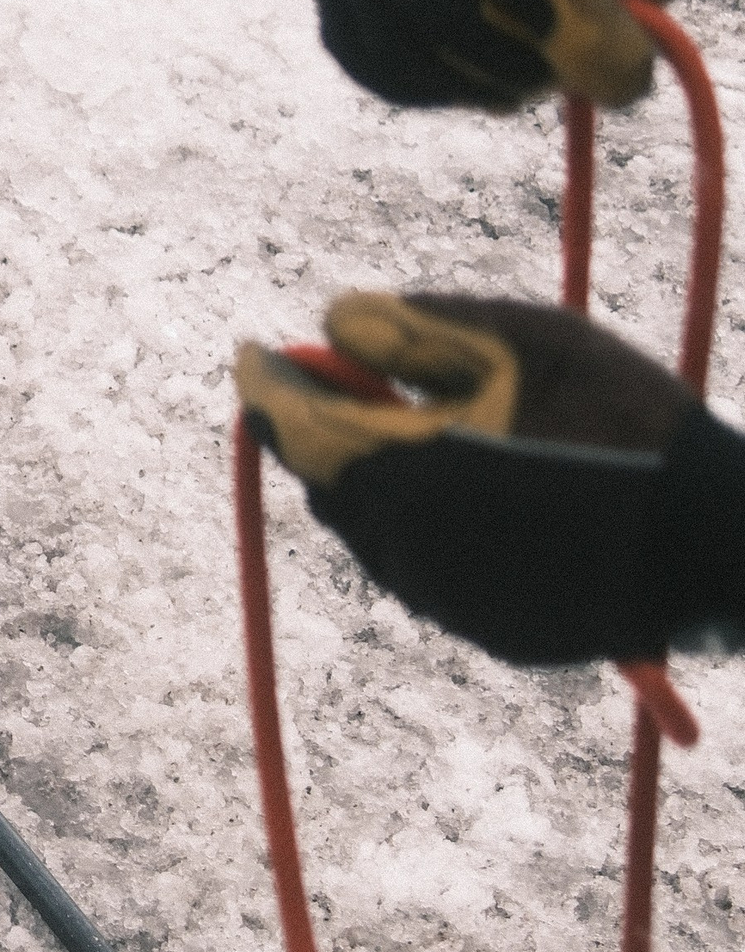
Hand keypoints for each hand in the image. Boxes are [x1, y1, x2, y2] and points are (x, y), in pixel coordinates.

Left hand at [235, 292, 736, 664]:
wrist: (716, 539)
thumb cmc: (628, 418)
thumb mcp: (529, 339)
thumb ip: (420, 326)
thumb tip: (333, 321)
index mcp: (407, 472)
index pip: (299, 426)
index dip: (269, 384)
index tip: (253, 352)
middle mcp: (409, 549)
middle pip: (329, 486)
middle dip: (322, 434)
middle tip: (332, 385)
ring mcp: (446, 600)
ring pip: (374, 536)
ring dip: (374, 486)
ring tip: (408, 437)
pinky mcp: (484, 630)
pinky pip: (427, 573)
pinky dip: (425, 531)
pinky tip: (468, 497)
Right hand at [310, 0, 668, 109]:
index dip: (582, 25)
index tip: (630, 73)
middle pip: (439, 10)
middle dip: (509, 64)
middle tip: (562, 81)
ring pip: (380, 36)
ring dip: (450, 82)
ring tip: (509, 90)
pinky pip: (349, 32)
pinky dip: (398, 73)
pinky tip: (451, 85)